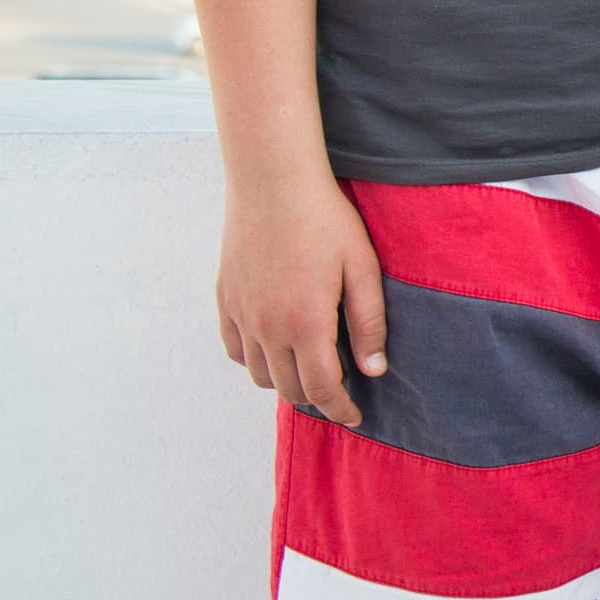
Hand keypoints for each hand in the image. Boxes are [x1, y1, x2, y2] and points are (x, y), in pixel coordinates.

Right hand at [218, 172, 387, 427]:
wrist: (273, 183)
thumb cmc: (326, 220)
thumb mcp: (362, 268)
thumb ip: (369, 323)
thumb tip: (374, 370)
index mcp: (306, 323)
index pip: (322, 389)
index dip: (340, 409)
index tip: (355, 416)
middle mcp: (267, 328)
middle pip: (290, 388)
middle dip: (317, 398)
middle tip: (338, 393)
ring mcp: (242, 315)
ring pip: (260, 374)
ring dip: (285, 381)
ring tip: (309, 369)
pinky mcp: (226, 300)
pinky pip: (236, 350)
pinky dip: (255, 360)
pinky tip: (275, 348)